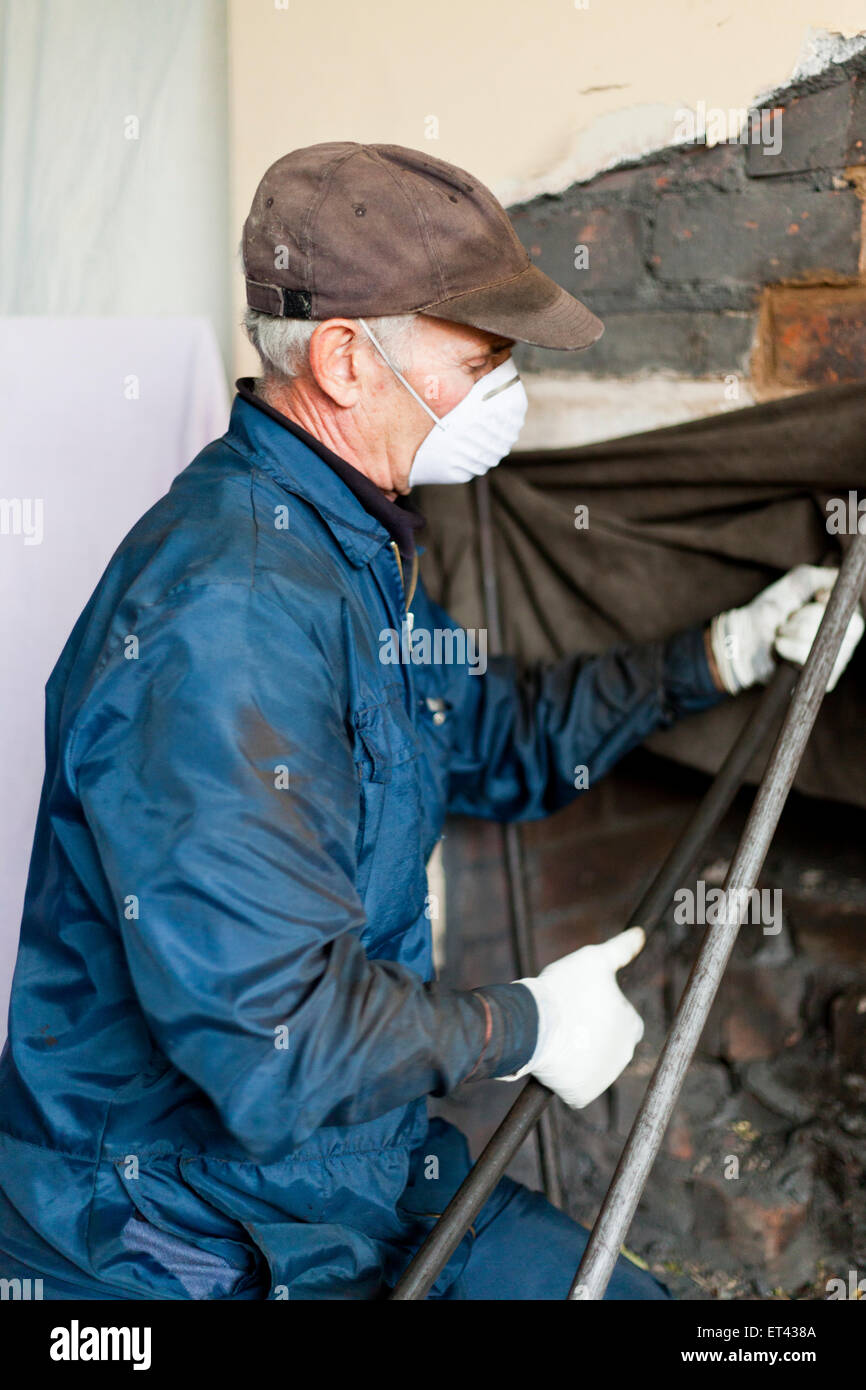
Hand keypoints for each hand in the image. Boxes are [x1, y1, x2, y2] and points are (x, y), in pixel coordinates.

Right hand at [497, 927, 645, 1107]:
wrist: (533, 1023)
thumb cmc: (565, 988)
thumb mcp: (594, 959)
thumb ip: (620, 949)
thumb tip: (640, 933)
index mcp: (631, 1025)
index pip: (625, 1021)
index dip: (603, 1013)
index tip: (583, 1007)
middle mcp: (625, 1055)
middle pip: (609, 1044)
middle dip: (593, 1036)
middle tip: (568, 1021)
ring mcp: (604, 1078)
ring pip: (593, 1065)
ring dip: (580, 1055)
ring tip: (557, 1037)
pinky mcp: (583, 1094)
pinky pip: (577, 1087)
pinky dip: (567, 1078)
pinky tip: (554, 1060)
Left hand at [709, 564, 863, 694]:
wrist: (744, 638)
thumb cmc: (771, 610)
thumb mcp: (796, 583)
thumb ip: (821, 577)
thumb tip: (841, 578)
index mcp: (841, 619)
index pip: (854, 612)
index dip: (835, 604)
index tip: (817, 597)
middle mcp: (844, 641)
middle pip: (846, 628)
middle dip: (808, 618)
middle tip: (789, 619)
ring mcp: (834, 662)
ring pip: (826, 643)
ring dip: (796, 633)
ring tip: (781, 633)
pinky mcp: (820, 680)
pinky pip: (813, 662)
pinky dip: (791, 650)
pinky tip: (780, 648)